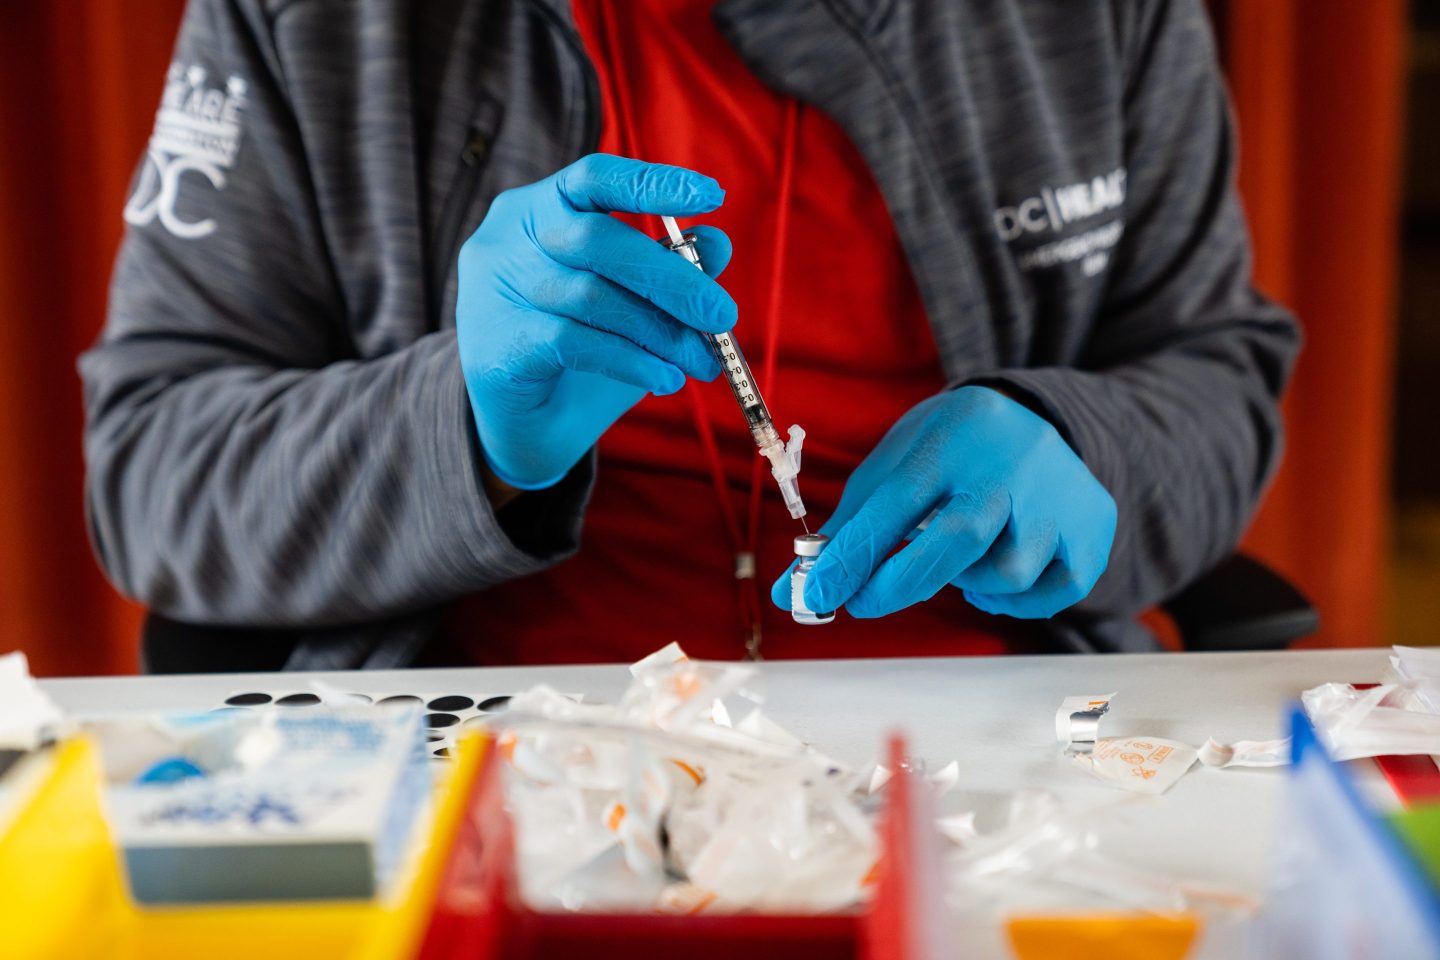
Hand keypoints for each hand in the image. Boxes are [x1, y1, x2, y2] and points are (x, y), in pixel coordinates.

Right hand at [456, 154, 734, 489]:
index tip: (712, 196)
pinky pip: (577, 342)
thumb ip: (669, 267)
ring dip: (662, 333)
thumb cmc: (582, 349)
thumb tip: (718, 244)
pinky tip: (665, 380)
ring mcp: (495, 290)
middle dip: (672, 279)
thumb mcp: (632, 304)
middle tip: (723, 316)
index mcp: (539, 209)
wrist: (525, 426)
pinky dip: (632, 361)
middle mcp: (508, 238)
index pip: (593, 178)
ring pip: (593, 297)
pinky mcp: (499, 343)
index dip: (652, 183)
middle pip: (597, 240)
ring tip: (702, 363)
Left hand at [771, 386, 1115, 618]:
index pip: (898, 500)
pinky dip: (1013, 600)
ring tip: (954, 560)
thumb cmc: (949, 453)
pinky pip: (1048, 591)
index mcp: (953, 436)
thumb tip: (792, 591)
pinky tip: (994, 573)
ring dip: (965, 583)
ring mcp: (1059, 498)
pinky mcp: (1090, 530)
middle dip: (901, 581)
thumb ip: (848, 527)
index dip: (855, 553)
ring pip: (1005, 571)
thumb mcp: (897, 466)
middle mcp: (1013, 464)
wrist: (1039, 418)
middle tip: (864, 601)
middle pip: (958, 537)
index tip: (818, 594)